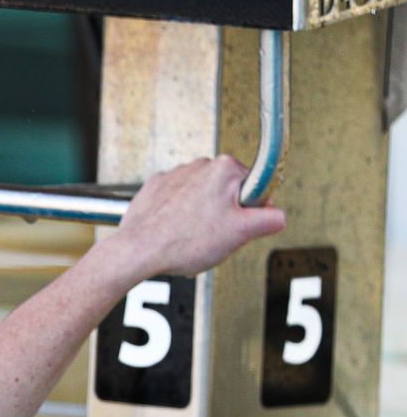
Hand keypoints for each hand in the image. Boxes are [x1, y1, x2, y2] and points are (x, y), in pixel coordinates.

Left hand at [111, 155, 285, 277]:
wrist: (138, 251)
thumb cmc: (184, 241)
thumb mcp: (241, 233)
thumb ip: (269, 220)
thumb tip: (278, 215)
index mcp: (224, 168)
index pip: (256, 185)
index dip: (252, 210)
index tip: (241, 223)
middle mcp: (198, 165)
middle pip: (228, 192)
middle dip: (227, 214)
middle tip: (216, 235)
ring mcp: (174, 176)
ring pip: (202, 198)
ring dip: (202, 216)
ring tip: (192, 237)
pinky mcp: (155, 189)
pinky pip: (177, 203)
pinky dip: (178, 216)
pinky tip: (175, 232)